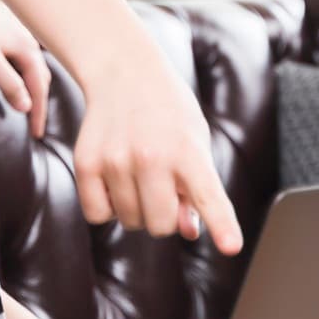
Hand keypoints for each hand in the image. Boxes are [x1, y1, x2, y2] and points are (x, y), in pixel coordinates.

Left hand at [0, 0, 51, 138]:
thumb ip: (9, 83)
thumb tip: (27, 107)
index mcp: (27, 49)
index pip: (39, 88)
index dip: (38, 113)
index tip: (37, 135)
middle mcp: (29, 38)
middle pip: (40, 76)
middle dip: (39, 101)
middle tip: (35, 126)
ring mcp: (20, 31)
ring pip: (33, 64)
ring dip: (33, 85)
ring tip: (30, 103)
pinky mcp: (8, 27)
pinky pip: (23, 54)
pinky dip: (25, 70)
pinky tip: (19, 72)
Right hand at [74, 38, 242, 254]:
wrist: (124, 72)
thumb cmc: (169, 113)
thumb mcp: (195, 142)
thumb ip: (196, 188)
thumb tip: (189, 231)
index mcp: (188, 150)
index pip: (208, 195)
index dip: (222, 224)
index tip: (232, 246)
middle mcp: (151, 156)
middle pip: (161, 225)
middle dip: (164, 217)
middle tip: (163, 188)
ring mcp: (116, 160)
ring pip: (129, 222)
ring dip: (136, 209)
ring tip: (138, 174)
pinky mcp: (86, 163)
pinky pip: (97, 215)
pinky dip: (107, 208)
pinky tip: (115, 181)